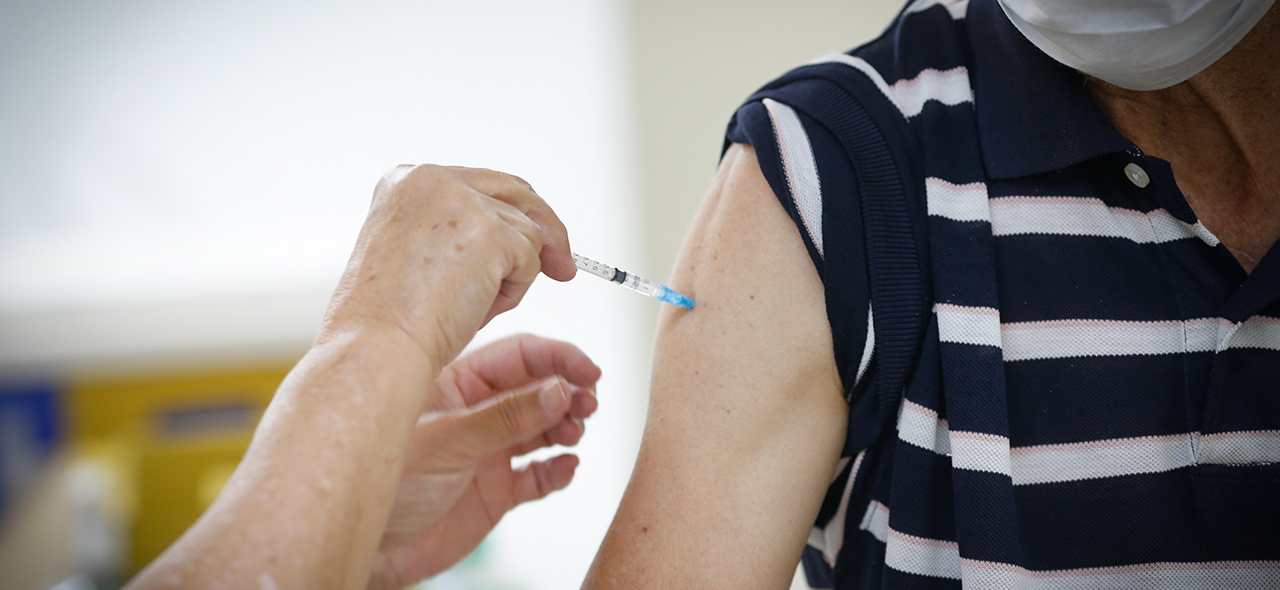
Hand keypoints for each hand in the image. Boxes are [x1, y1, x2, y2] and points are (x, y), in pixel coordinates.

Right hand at [320, 165, 576, 367]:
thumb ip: (455, 232)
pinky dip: (514, 293)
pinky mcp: (492, 232)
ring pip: (527, 233)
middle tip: (563, 268)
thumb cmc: (386, 319)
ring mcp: (463, 201)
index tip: (532, 239)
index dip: (514, 213)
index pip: (482, 183)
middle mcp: (433, 179)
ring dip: (511, 277)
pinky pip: (531, 261)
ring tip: (467, 306)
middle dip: (547, 232)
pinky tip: (476, 309)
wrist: (376, 347)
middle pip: (517, 193)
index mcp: (407, 180)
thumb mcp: (413, 254)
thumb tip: (519, 235)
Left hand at [367, 334, 601, 588]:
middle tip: (589, 402)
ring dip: (566, 427)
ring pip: (543, 429)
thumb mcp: (447, 440)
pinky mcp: (496, 490)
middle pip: (537, 390)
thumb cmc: (385, 483)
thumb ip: (506, 416)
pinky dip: (557, 469)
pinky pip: (538, 475)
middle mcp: (476, 414)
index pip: (517, 357)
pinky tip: (566, 467)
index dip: (557, 359)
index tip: (588, 369)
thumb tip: (558, 389)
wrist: (370, 547)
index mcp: (455, 384)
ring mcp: (488, 451)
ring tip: (575, 434)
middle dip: (568, 392)